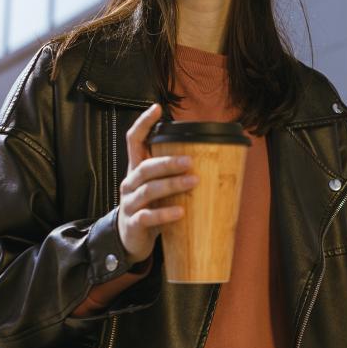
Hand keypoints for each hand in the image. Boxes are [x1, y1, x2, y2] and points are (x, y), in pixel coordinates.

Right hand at [116, 103, 195, 263]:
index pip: (134, 140)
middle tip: (190, 161)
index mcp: (137, 169)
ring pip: (148, 190)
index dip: (144, 123)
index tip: (157, 108)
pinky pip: (148, 216)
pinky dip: (165, 214)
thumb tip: (216, 156)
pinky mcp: (134, 223)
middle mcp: (130, 183)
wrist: (131, 239)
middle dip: (168, 162)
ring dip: (172, 185)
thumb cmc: (152, 206)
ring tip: (194, 182)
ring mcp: (130, 203)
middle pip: (145, 167)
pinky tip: (181, 212)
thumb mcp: (159, 186)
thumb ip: (174, 173)